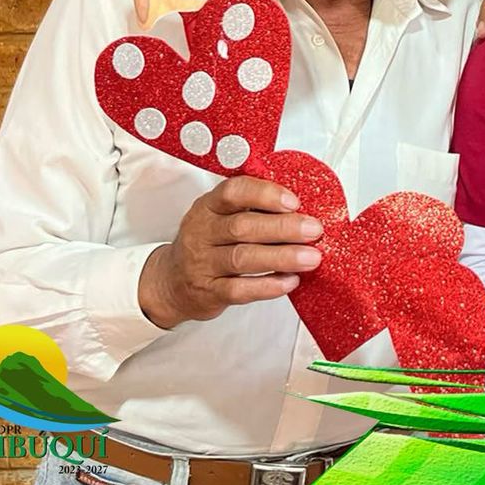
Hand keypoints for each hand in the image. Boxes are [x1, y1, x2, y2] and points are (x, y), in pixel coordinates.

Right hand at [138, 177, 321, 329]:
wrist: (171, 282)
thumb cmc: (208, 244)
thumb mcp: (220, 218)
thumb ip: (253, 210)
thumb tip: (303, 209)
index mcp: (208, 207)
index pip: (233, 192)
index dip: (265, 194)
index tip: (294, 201)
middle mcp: (201, 233)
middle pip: (242, 227)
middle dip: (283, 228)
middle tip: (314, 230)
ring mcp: (202, 264)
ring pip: (243, 258)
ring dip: (282, 257)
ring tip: (312, 258)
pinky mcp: (208, 292)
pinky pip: (240, 289)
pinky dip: (268, 285)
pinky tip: (291, 281)